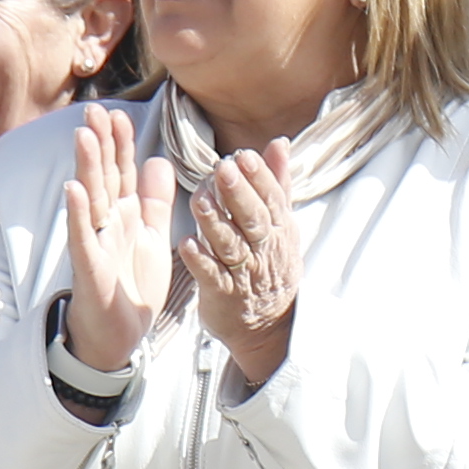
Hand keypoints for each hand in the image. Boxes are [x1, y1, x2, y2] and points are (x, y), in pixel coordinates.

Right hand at [59, 105, 179, 374]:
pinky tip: (72, 190)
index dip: (120, 144)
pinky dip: (78, 214)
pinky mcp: (90, 267)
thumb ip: (153, 200)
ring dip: (87, 167)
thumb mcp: (151, 236)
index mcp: (123, 215)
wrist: (118, 336)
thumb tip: (156, 159)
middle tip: (95, 110)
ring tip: (83, 136)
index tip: (118, 113)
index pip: (121, 172)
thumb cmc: (131, 286)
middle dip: (100, 144)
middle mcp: (106, 224)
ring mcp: (95, 242)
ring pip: (91, 199)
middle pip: (103, 176)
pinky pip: (83, 237)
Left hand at [185, 136, 305, 395]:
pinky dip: (200, 260)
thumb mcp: (281, 225)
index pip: (272, 200)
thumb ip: (277, 184)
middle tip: (222, 169)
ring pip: (230, 245)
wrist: (269, 326)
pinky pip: (212, 276)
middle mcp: (264, 250)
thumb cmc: (270, 265)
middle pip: (253, 219)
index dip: (259, 178)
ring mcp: (244, 274)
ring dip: (215, 222)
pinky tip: (187, 243)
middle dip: (238, 194)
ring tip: (198, 198)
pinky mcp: (223, 295)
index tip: (243, 155)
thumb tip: (279, 143)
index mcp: (279, 230)